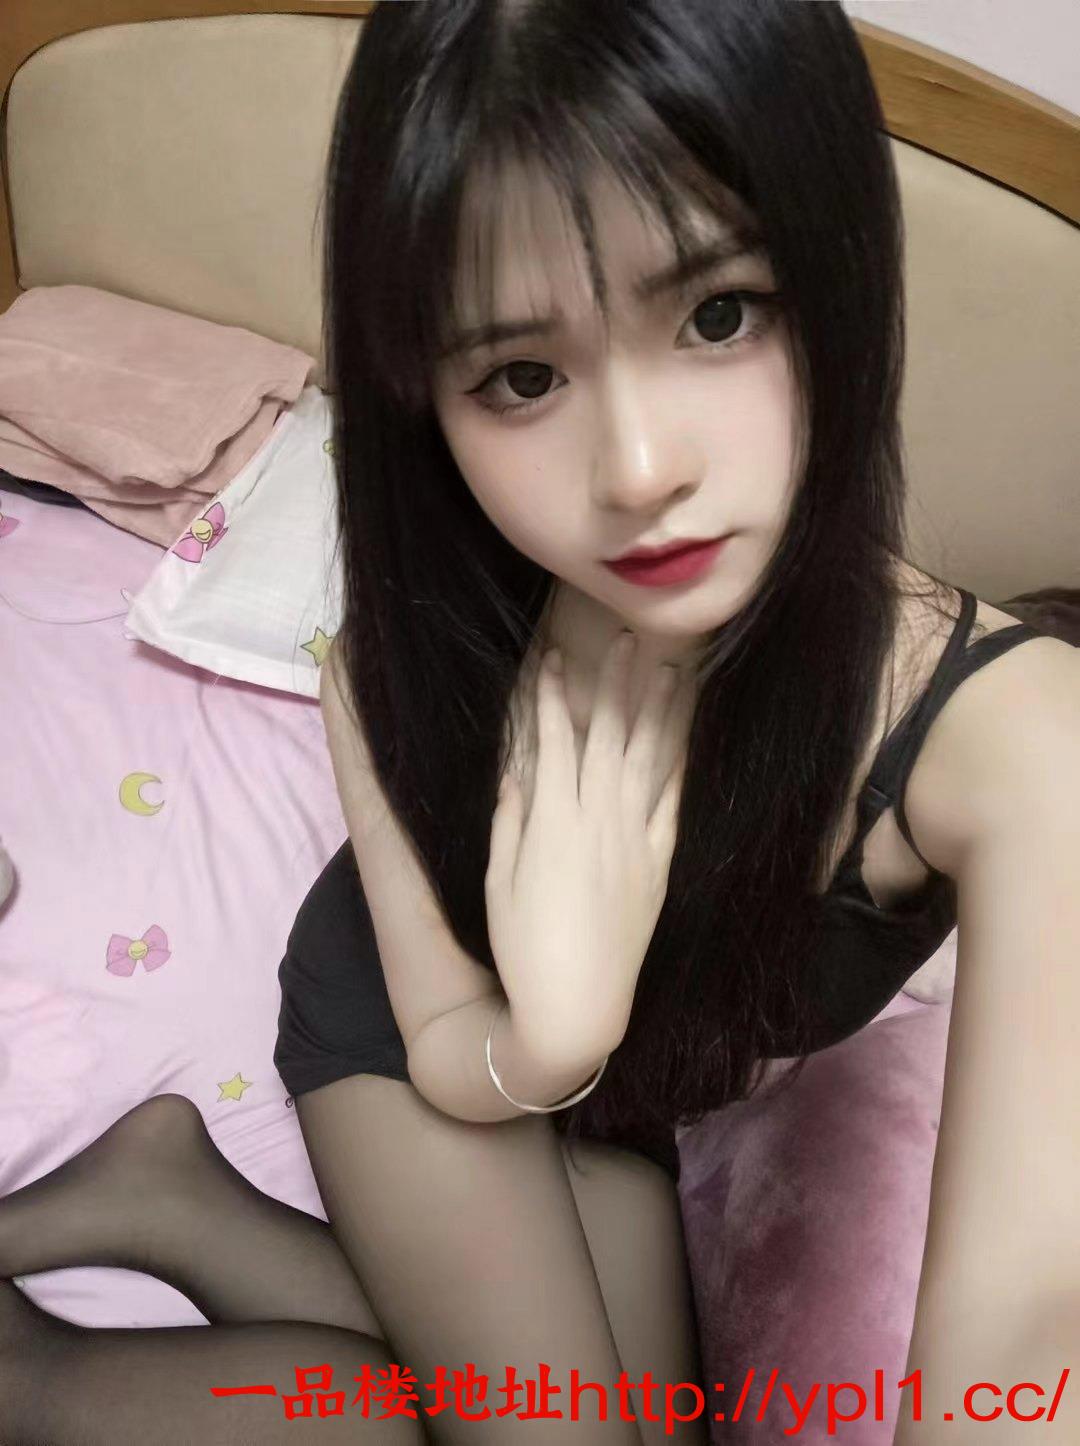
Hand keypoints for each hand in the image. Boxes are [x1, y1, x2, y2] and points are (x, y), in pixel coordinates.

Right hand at [485, 631, 693, 1061]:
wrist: (580, 1007)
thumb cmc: (523, 949)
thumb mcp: (498, 884)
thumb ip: (510, 822)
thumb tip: (516, 773)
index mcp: (552, 822)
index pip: (552, 740)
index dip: (549, 696)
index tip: (550, 658)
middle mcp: (598, 820)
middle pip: (610, 736)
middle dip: (616, 683)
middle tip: (627, 638)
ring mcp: (635, 840)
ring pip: (649, 760)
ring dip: (658, 711)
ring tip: (670, 669)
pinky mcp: (659, 865)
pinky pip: (672, 804)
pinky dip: (678, 767)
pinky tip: (685, 738)